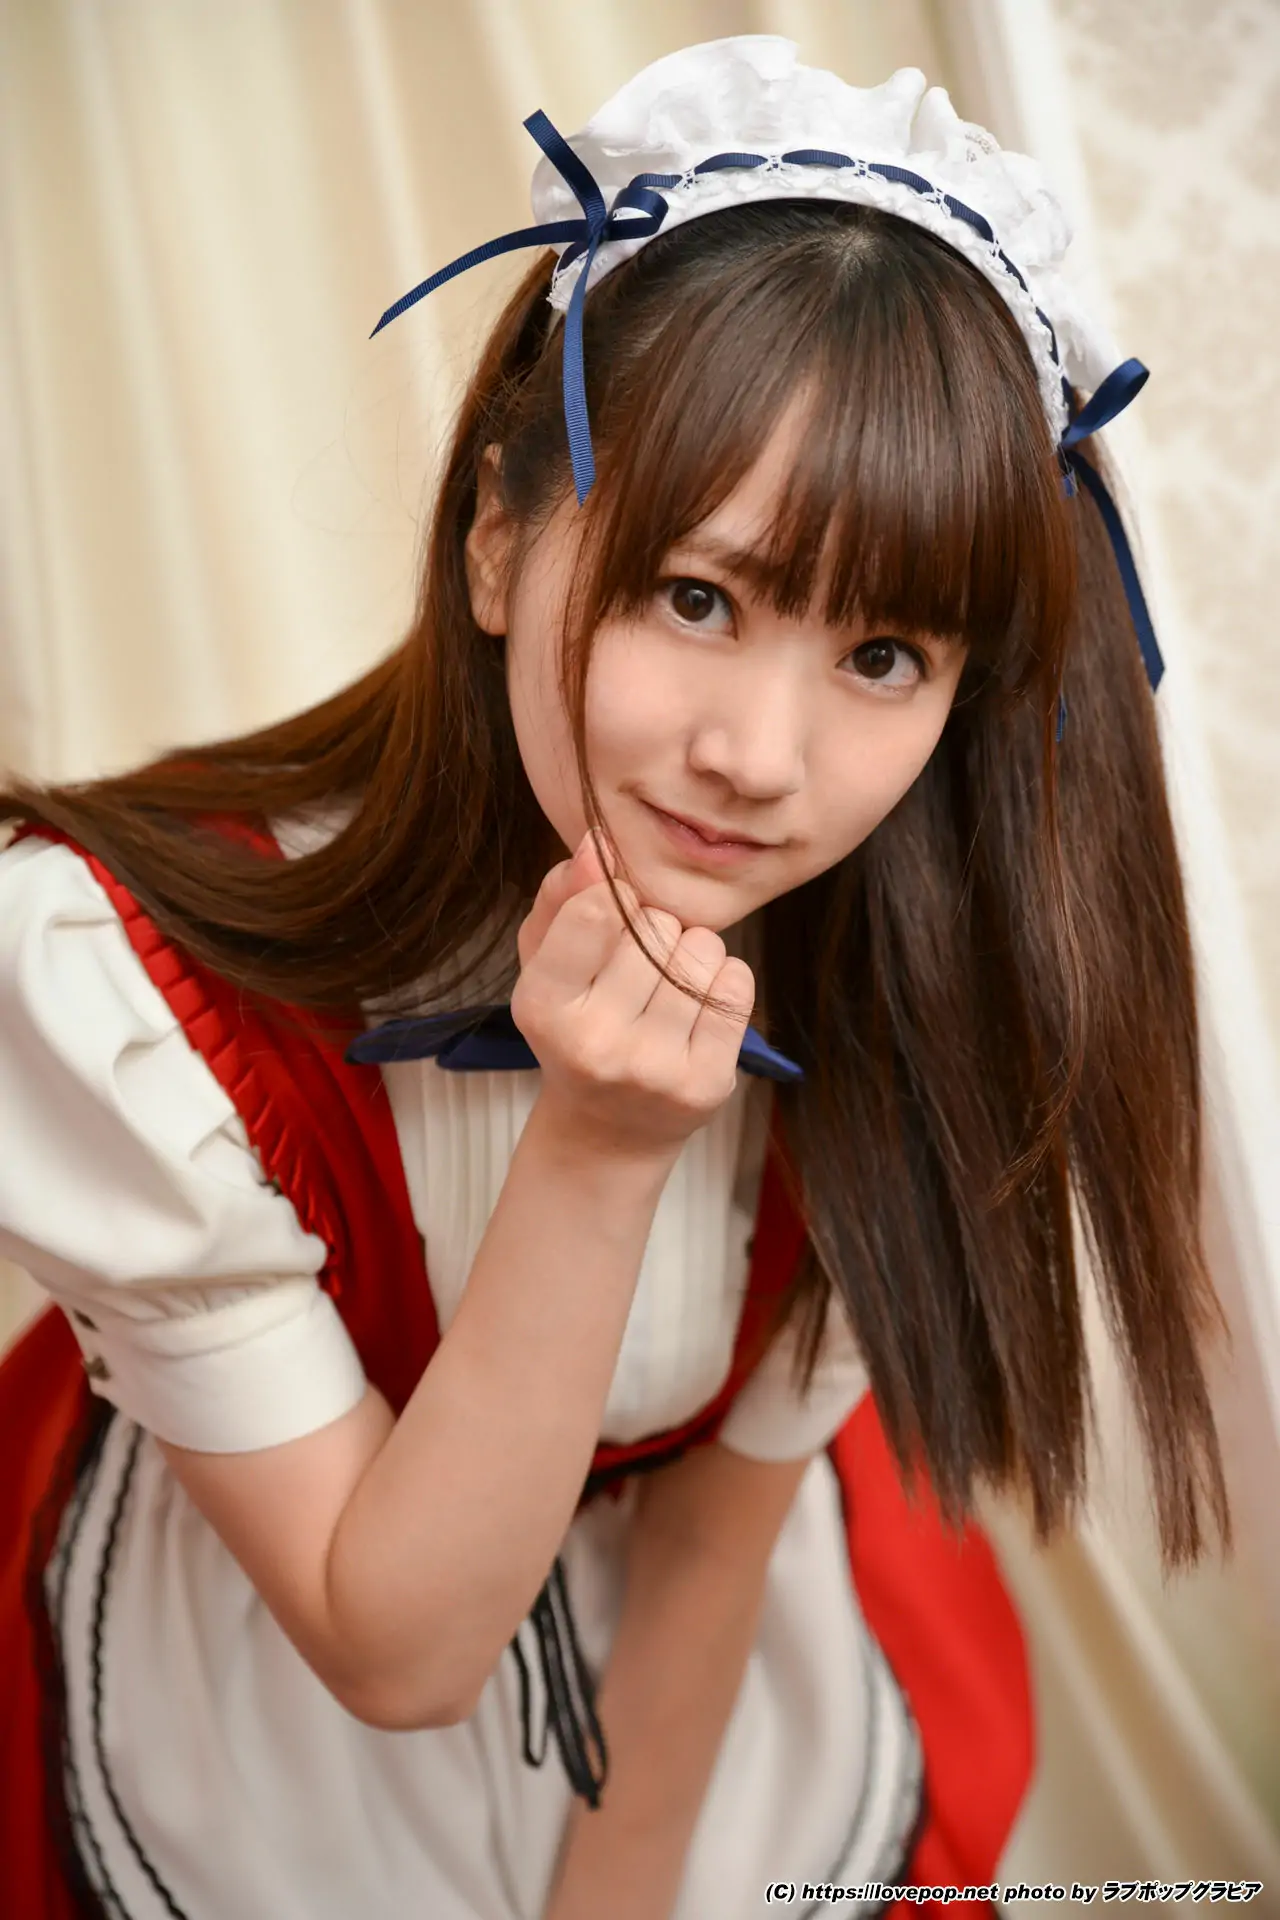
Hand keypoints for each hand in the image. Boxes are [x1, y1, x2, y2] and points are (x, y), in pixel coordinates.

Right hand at [511, 829, 754, 1162]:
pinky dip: (723, 980)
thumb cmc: (575, 1025)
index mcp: (542, 1007)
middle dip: (655, 930)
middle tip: (637, 971)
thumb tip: (597, 842)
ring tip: (667, 988)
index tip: (610, 918)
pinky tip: (697, 1008)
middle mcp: (595, 1044)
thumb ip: (562, 895)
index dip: (614, 896)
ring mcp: (654, 1069)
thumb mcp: (545, 961)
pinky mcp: (705, 1084)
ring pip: (702, 950)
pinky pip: (737, 982)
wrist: (608, 1130)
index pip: (596, 908)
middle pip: (656, 926)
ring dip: (692, 954)